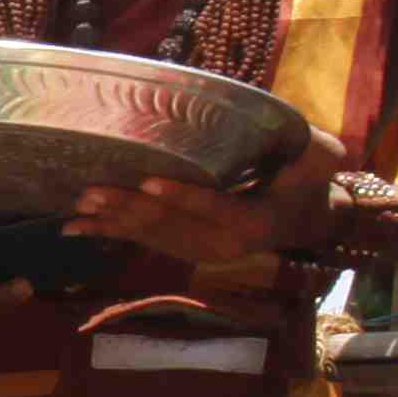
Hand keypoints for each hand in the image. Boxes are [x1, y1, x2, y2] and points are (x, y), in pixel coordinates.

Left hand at [64, 168, 323, 274]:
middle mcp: (222, 244)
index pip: (215, 208)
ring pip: (152, 235)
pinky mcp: (184, 249)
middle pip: (172, 225)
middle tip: (92, 192)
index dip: (183, 196)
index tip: (148, 181)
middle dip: (129, 208)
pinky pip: (144, 241)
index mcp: (253, 223)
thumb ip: (317, 154)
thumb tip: (322, 145)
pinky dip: (110, 233)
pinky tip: (75, 227)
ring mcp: (200, 250)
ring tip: (79, 207)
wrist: (306, 221)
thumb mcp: (319, 164)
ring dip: (113, 222)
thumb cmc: (309, 183)